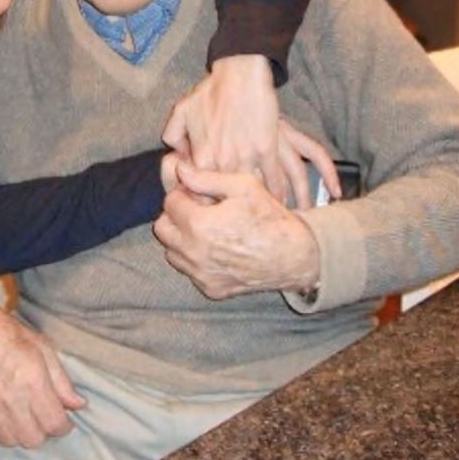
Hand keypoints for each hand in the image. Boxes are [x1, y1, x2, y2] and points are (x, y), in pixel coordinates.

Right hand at [0, 294, 85, 447]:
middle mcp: (10, 398)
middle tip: (45, 415)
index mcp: (32, 380)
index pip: (54, 422)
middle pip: (34, 438)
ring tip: (26, 415)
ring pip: (13, 440)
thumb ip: (62, 381)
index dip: (64, 425)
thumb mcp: (44, 349)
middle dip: (45, 430)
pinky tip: (7, 417)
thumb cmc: (11, 335)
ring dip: (24, 432)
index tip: (65, 420)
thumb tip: (79, 404)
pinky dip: (2, 432)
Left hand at [153, 163, 319, 299]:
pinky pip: (190, 271)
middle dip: (175, 216)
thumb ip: (206, 177)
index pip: (170, 203)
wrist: (295, 256)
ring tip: (207, 229)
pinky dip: (196, 260)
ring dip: (182, 238)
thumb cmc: (270, 217)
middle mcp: (195, 253)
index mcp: (199, 224)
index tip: (197, 193)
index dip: (183, 193)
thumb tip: (179, 170)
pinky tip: (217, 248)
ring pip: (172, 252)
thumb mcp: (243, 185)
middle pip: (163, 229)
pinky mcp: (211, 289)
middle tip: (196, 210)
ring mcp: (202, 275)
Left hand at [161, 55, 340, 207]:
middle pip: (226, 200)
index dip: (205, 207)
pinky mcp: (268, 150)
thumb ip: (173, 135)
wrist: (240, 74)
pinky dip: (278, 195)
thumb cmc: (211, 91)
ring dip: (257, 210)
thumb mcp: (181, 111)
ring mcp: (246, 158)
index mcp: (201, 158)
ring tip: (262, 224)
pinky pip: (275, 180)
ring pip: (252, 194)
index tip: (211, 214)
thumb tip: (174, 153)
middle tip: (237, 228)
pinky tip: (281, 206)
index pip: (200, 195)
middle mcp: (222, 163)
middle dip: (231, 215)